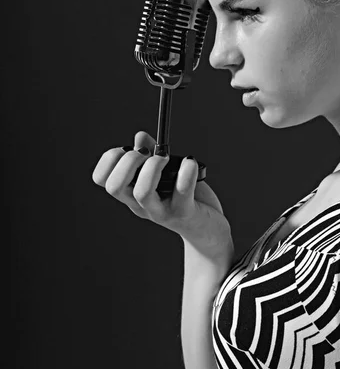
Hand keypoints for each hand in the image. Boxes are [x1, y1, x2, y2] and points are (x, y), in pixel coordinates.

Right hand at [92, 131, 232, 259]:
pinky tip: (190, 162)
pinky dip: (187, 170)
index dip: (109, 159)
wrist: (209, 231)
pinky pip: (182, 191)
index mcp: (132, 195)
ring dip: (153, 167)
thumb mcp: (165, 176)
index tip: (127, 149)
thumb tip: (139, 137)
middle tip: (147, 155)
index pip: (101, 179)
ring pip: (142, 192)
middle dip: (128, 161)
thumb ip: (152, 156)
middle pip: (114, 186)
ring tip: (165, 159)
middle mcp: (141, 206)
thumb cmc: (186, 199)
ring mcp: (161, 212)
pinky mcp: (184, 214)